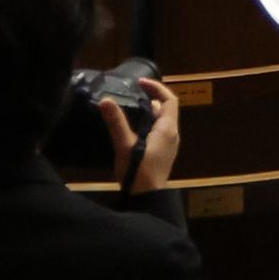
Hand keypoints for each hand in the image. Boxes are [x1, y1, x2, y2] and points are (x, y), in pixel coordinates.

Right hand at [105, 77, 183, 193]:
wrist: (147, 197)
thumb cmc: (139, 171)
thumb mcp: (125, 145)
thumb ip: (117, 123)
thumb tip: (106, 100)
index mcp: (168, 128)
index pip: (169, 99)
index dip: (157, 88)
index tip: (140, 82)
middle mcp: (172, 134)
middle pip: (166, 109)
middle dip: (151, 99)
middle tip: (131, 94)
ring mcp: (169, 144)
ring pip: (162, 121)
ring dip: (148, 112)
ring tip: (129, 108)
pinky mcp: (163, 153)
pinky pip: (158, 131)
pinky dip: (148, 123)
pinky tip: (132, 128)